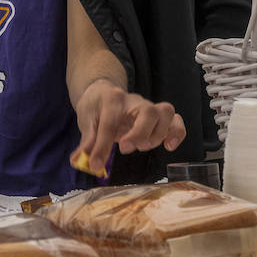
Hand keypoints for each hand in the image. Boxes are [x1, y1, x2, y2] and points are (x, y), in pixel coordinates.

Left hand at [71, 78, 185, 176]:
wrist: (103, 92)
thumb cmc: (95, 107)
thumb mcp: (86, 120)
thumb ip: (87, 141)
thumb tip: (79, 161)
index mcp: (112, 99)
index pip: (110, 122)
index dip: (102, 146)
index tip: (95, 164)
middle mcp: (134, 100)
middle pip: (148, 112)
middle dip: (139, 134)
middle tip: (124, 148)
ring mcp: (149, 107)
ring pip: (165, 113)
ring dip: (157, 135)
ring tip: (143, 147)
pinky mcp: (159, 116)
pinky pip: (176, 120)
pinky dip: (177, 133)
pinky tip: (169, 146)